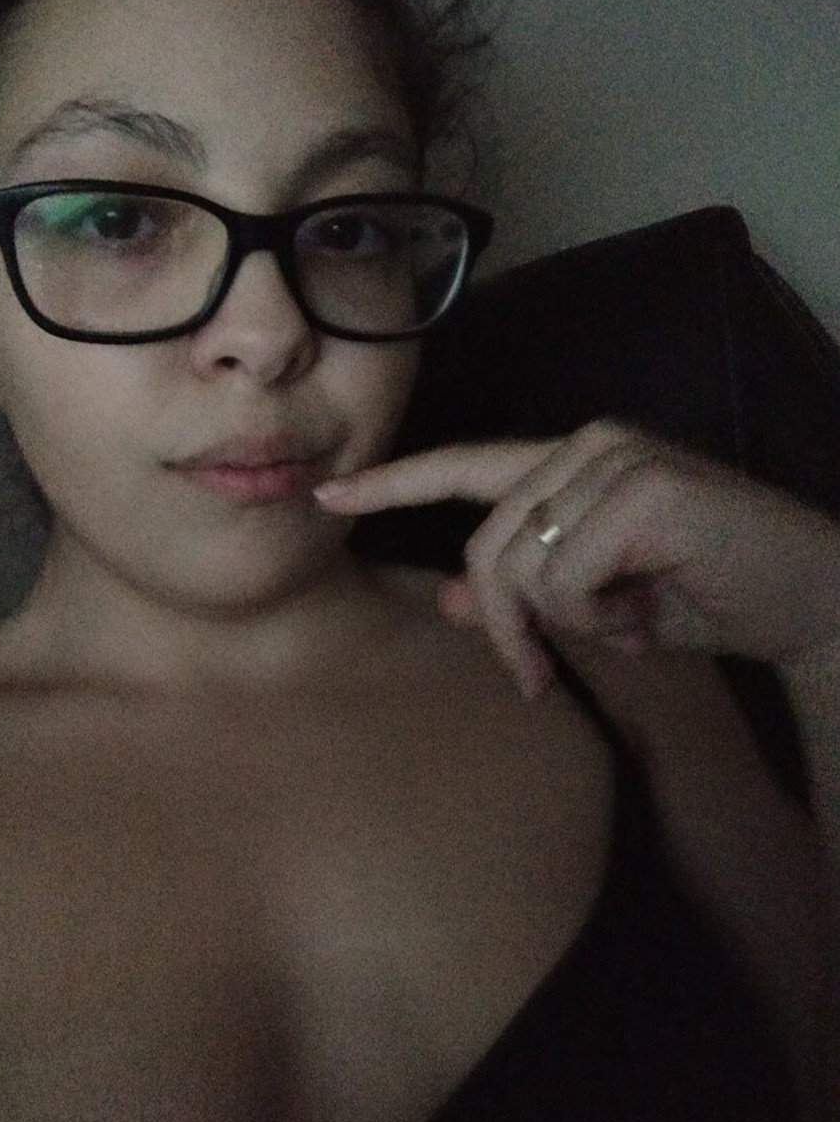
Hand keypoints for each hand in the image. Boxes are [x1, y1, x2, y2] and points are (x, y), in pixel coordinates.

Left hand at [315, 420, 839, 696]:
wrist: (811, 599)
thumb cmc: (707, 598)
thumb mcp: (601, 605)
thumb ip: (528, 593)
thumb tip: (452, 599)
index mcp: (572, 460)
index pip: (465, 467)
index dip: (395, 483)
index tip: (330, 497)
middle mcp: (586, 443)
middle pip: (483, 544)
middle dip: (503, 627)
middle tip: (541, 678)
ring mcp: (613, 456)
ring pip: (521, 565)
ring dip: (566, 626)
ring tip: (630, 626)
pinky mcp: (640, 486)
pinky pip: (565, 578)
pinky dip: (597, 619)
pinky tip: (647, 617)